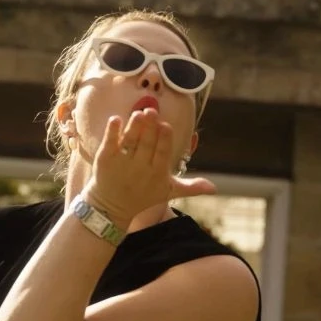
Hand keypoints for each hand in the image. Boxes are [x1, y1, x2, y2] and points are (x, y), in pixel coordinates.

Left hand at [86, 109, 214, 226]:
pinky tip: (115, 119)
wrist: (111, 209)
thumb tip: (215, 188)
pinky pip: (110, 143)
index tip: (166, 125)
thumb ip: (190, 187)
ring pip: (130, 141)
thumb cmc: (144, 197)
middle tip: (151, 111)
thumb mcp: (168, 192)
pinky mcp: (105, 160)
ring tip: (138, 113)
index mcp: (157, 173)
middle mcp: (140, 167)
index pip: (162, 153)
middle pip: (146, 144)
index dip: (164, 139)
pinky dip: (112, 132)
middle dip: (149, 127)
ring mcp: (122, 163)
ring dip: (134, 126)